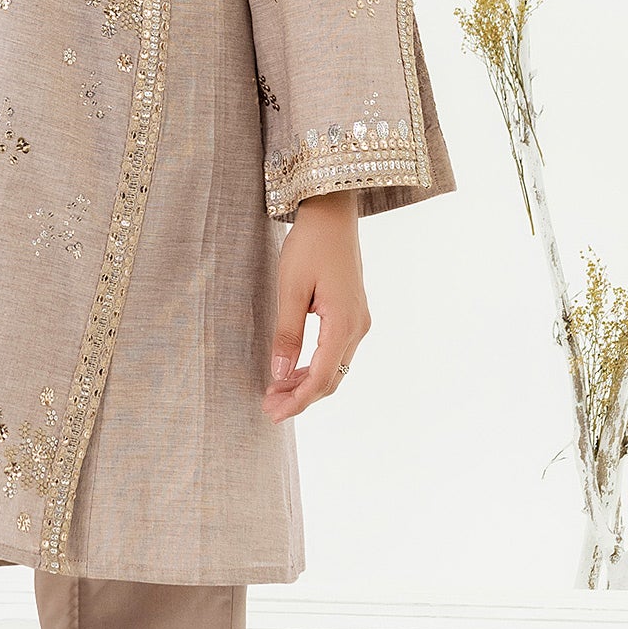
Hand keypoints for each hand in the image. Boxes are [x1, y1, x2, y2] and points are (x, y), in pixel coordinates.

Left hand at [263, 189, 367, 421]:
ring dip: (307, 385)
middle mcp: (358, 327)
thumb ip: (287, 334)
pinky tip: (293, 373)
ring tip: (276, 394)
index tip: (273, 413)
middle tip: (268, 409)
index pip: (322, 377)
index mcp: (344, 322)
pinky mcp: (353, 315)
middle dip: (301, 397)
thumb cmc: (309, 246)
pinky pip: (336, 352)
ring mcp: (359, 322)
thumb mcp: (290, 289)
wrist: (332, 215)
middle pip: (332, 378)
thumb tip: (280, 374)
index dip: (298, 400)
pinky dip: (315, 368)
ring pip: (335, 367)